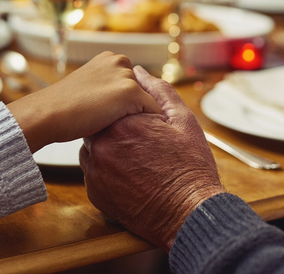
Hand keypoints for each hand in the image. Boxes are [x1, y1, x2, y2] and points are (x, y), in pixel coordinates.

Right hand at [7, 52, 161, 151]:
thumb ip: (104, 89)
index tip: (119, 119)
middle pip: (142, 90)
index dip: (125, 103)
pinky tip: (139, 137)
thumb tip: (116, 104)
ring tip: (130, 133)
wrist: (48, 114)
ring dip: (142, 116)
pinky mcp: (132, 92)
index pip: (130, 82)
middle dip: (136, 108)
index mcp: (108, 58)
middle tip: (125, 128)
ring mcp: (126, 76)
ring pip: (148, 101)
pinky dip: (150, 124)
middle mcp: (119, 61)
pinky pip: (153, 111)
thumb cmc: (62, 108)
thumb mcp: (86, 90)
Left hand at [80, 66, 224, 251]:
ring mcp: (96, 171)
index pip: (111, 104)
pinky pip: (93, 172)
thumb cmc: (190, 167)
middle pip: (99, 125)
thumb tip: (139, 72)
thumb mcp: (182, 120)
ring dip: (109, 148)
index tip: (143, 122)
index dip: (126, 110)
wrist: (189, 212)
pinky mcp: (94, 192)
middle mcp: (103, 145)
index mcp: (123, 123)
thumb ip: (157, 91)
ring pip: (93, 148)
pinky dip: (107, 170)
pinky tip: (130, 175)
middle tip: (141, 142)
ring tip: (137, 159)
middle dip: (116, 128)